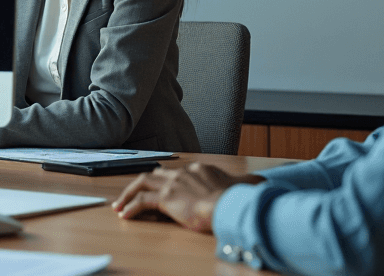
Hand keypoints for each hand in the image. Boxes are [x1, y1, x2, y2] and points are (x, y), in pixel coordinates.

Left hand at [111, 162, 264, 232]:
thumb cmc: (239, 199)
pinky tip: (125, 215)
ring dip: (128, 194)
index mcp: (199, 169)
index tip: (160, 191)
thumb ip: (249, 182)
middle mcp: (183, 173)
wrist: (230, 205)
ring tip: (120, 205)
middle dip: (141, 183)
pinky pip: (142, 201)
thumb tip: (263, 182)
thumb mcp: (247, 185)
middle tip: (131, 193)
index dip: (166, 182)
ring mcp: (172, 184)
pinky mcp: (165, 198)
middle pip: (155, 174)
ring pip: (141, 183)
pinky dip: (131, 207)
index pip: (176, 173)